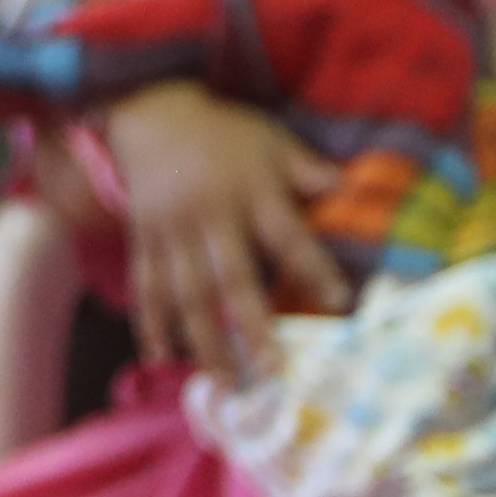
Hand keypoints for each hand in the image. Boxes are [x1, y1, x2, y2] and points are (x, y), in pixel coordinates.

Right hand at [91, 82, 344, 384]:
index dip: (313, 268)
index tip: (339, 302)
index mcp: (251, 194)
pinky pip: (147, 287)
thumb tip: (349, 186)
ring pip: (188, 294)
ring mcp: (174, 233)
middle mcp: (211, 218)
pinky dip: (152, 323)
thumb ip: (305, 169)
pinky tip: (160, 357)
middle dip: (251, 327)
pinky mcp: (146, 240)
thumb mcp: (270, 141)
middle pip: (232, 279)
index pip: (287, 236)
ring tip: (221, 381)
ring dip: (204, 341)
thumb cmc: (223, 134)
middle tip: (270, 371)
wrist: (151, 115)